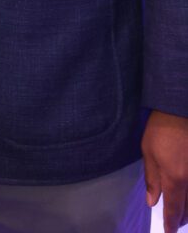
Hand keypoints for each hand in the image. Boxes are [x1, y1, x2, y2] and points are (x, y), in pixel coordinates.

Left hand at [142, 110, 187, 231]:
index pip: (173, 208)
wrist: (179, 110)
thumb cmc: (160, 130)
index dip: (170, 222)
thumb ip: (152, 179)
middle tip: (174, 224)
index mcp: (174, 179)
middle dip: (181, 218)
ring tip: (183, 215)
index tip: (168, 232)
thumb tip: (152, 201)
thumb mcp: (148, 153)